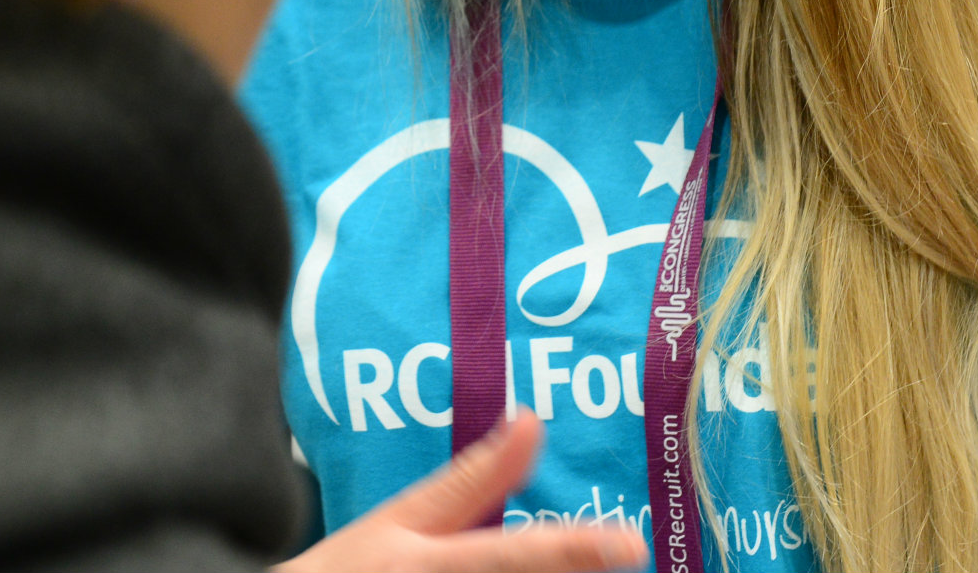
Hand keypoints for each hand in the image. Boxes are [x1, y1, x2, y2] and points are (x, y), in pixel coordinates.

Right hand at [278, 412, 646, 572]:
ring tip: (587, 564)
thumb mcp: (401, 520)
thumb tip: (531, 420)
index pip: (512, 555)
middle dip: (570, 565)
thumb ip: (472, 479)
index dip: (573, 550)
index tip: (631, 544)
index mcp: (428, 560)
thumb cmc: (346, 569)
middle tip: (623, 549)